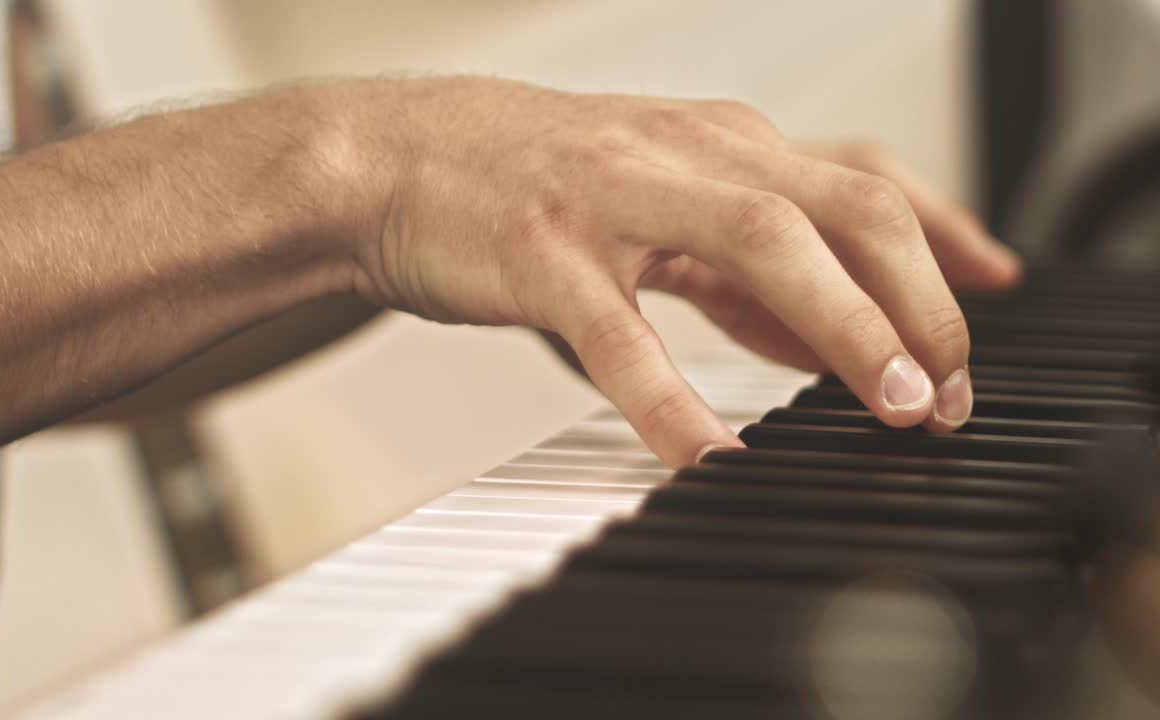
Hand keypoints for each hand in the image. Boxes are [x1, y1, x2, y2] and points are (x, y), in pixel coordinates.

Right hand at [321, 77, 1020, 466]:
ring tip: (885, 400)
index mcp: (717, 143)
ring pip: (761, 242)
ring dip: (843, 326)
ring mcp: (615, 197)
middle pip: (842, 207)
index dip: (944, 235)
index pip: (862, 177)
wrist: (396, 159)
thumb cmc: (529, 184)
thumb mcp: (657, 205)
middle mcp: (684, 153)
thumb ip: (743, 266)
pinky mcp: (544, 252)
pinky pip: (622, 334)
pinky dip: (672, 400)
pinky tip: (706, 453)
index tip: (995, 290)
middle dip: (917, 298)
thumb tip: (827, 331)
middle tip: (944, 386)